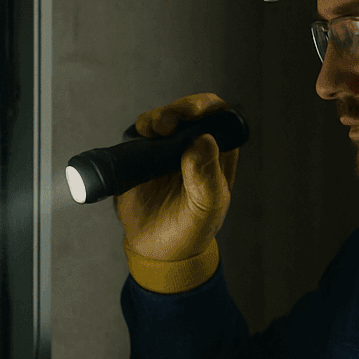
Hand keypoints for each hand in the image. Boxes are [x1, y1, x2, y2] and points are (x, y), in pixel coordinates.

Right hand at [112, 93, 239, 264]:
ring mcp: (168, 150)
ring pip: (164, 118)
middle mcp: (194, 147)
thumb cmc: (190, 231)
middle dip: (179, 109)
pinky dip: (140, 129)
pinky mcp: (144, 156)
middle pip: (189, 111)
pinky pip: (141, 134)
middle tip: (167, 123)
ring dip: (157, 117)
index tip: (195, 113)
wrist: (158, 251)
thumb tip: (203, 140)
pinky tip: (140, 136)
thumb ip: (206, 178)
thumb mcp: (205, 208)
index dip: (208, 107)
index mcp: (218, 155)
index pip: (219, 118)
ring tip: (152, 130)